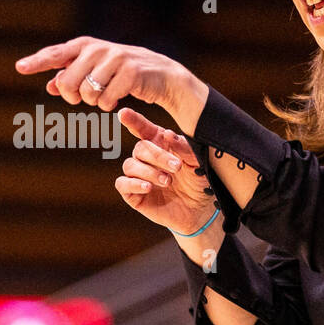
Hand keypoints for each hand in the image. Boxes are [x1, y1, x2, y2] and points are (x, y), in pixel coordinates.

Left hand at [14, 36, 207, 133]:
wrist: (163, 76)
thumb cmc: (126, 74)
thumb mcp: (99, 72)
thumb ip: (74, 76)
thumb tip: (50, 86)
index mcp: (87, 46)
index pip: (56, 54)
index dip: (37, 61)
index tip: (19, 68)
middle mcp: (98, 49)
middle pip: (68, 81)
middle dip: (73, 96)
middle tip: (82, 99)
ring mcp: (115, 60)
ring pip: (87, 93)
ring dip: (94, 102)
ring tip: (106, 96)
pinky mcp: (130, 73)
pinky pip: (106, 99)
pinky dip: (108, 105)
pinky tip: (116, 100)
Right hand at [114, 107, 214, 234]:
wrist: (200, 210)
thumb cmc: (198, 181)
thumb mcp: (197, 163)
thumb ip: (185, 148)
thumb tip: (168, 135)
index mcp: (160, 145)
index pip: (143, 129)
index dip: (133, 120)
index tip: (124, 113)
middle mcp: (146, 158)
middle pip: (141, 148)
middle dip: (158, 156)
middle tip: (177, 167)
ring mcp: (138, 175)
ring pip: (130, 165)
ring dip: (149, 171)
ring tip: (167, 181)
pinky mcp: (133, 194)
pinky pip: (123, 184)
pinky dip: (134, 184)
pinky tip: (148, 187)